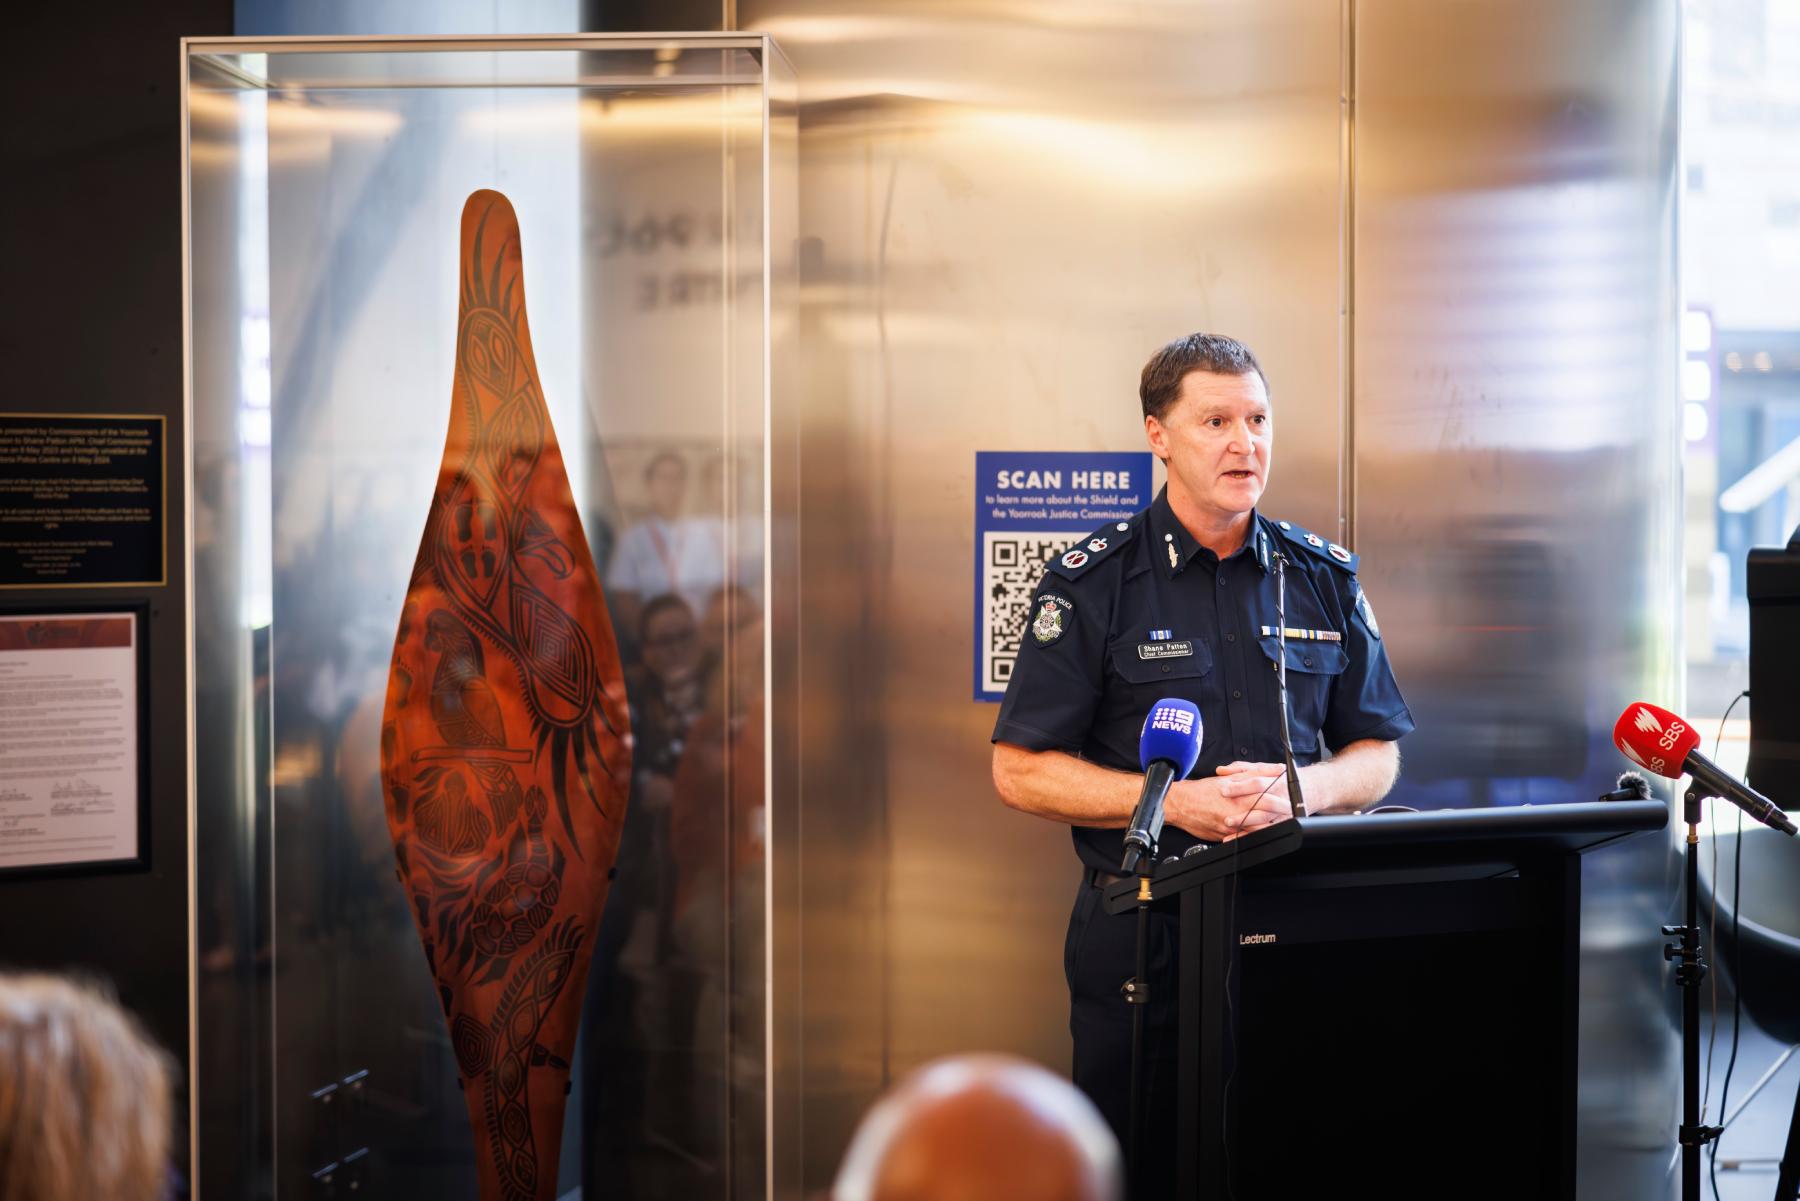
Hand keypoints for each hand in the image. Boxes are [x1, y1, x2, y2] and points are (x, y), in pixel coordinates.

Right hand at [1164, 771, 1293, 842]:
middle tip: (1290, 812)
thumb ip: (1254, 772)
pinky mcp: (1224, 834)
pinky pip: (1243, 838)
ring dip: (1269, 826)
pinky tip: (1260, 835)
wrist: (1180, 804)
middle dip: (1280, 814)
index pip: (1267, 796)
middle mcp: (1237, 810)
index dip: (1281, 797)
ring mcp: (1231, 825)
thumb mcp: (1229, 776)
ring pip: (1257, 829)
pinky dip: (1253, 837)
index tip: (1292, 797)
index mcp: (1240, 795)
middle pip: (1265, 814)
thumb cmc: (1202, 790)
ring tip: (1280, 824)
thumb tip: (1276, 769)